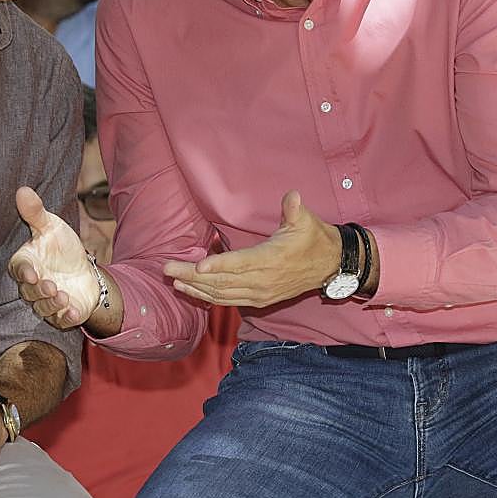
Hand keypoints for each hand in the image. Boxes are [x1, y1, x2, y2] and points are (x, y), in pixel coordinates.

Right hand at [8, 187, 101, 328]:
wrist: (83, 271)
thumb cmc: (62, 248)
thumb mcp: (52, 227)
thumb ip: (35, 213)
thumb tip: (22, 189)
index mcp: (27, 263)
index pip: (19, 269)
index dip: (24, 272)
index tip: (32, 273)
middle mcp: (32, 285)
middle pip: (29, 292)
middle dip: (40, 290)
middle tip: (51, 285)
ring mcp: (46, 302)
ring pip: (42, 308)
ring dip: (52, 304)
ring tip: (64, 296)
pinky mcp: (61, 315)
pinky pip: (60, 321)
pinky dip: (66, 319)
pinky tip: (74, 313)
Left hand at [164, 191, 340, 307]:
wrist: (330, 266)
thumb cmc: (314, 239)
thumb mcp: (307, 221)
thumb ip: (294, 210)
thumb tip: (292, 196)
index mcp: (273, 259)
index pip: (241, 264)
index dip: (219, 265)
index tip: (198, 266)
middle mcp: (264, 281)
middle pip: (223, 281)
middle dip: (192, 276)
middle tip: (167, 269)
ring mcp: (260, 294)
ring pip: (222, 294)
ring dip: (196, 288)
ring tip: (173, 279)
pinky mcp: (259, 300)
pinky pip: (229, 301)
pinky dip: (207, 297)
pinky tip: (190, 290)